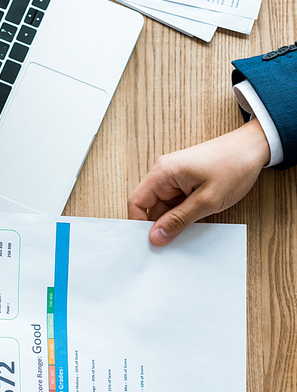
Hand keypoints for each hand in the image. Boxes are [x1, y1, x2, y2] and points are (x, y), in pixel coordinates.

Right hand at [128, 119, 269, 245]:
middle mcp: (164, 174)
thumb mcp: (206, 200)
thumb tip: (156, 237)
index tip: (149, 243)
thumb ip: (179, 221)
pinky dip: (184, 216)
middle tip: (173, 244)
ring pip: (165, 209)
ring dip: (175, 222)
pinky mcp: (185, 183)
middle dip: (161, 227)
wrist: (254, 147)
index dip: (138, 225)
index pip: (136, 203)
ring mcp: (175, 179)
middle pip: (150, 208)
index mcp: (163, 173)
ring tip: (192, 231)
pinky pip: (177, 205)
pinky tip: (197, 223)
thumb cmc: (233, 165)